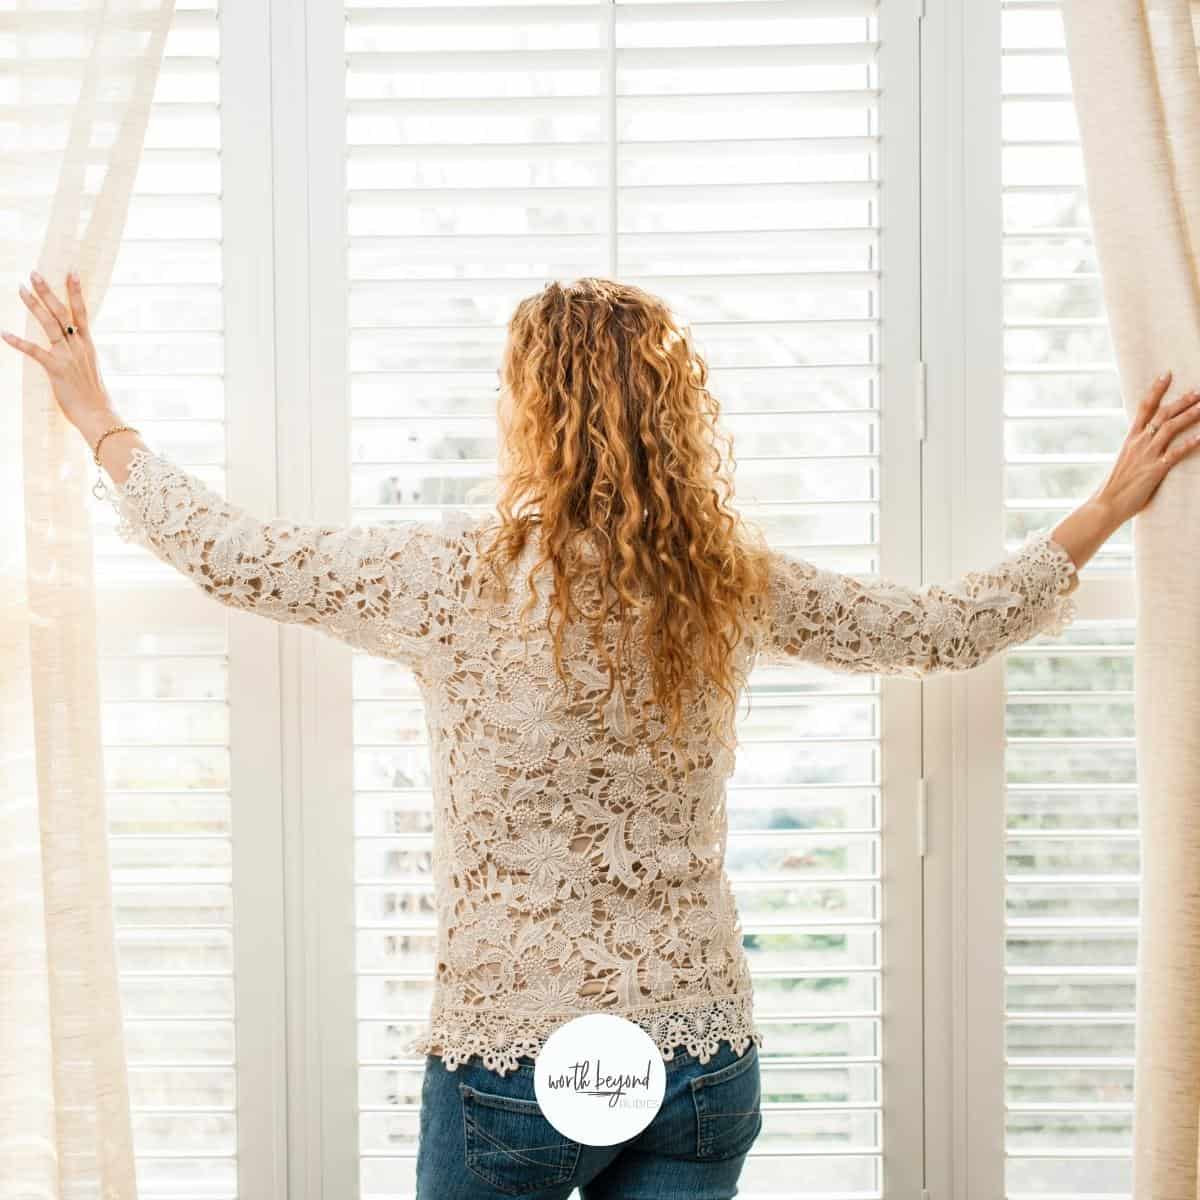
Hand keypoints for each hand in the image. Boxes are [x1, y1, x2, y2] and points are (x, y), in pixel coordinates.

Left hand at [2, 269, 118, 443]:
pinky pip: (35, 352)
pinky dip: (19, 342)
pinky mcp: (57, 369)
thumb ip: (80, 356)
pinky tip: (4, 333)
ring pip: (50, 324)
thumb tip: (74, 348)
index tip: (72, 272)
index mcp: (88, 345)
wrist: (99, 415)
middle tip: (35, 273)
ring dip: (34, 305)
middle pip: (63, 312)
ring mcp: (68, 356)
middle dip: (49, 291)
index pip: (82, 313)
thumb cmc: (94, 397)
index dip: (76, 292)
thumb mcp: (90, 370)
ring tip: (21, 289)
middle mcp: (79, 346)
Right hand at [1092, 370, 1199, 525]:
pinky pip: (1176, 453)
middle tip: (1198, 390)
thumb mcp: (1125, 462)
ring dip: (1189, 415)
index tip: (1167, 374)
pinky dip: (1190, 444)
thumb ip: (1137, 449)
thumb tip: (1148, 442)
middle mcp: (1138, 443)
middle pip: (1162, 414)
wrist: (1104, 506)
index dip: (1156, 389)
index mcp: (1130, 439)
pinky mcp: (1154, 470)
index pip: (1144, 407)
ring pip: (1170, 428)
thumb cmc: (1114, 487)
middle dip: (1182, 400)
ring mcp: (1146, 456)